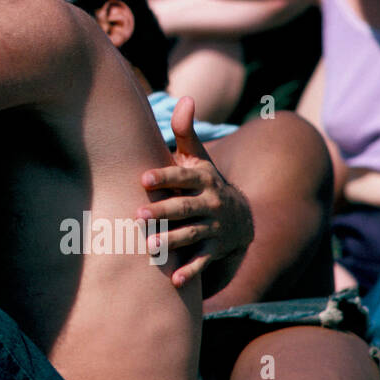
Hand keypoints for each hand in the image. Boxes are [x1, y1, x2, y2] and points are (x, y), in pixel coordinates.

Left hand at [137, 97, 253, 292]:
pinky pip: (205, 261)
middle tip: (138, 216)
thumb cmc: (204, 180)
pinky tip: (175, 282)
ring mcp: (215, 227)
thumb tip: (186, 97)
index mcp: (203, 178)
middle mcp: (211, 202)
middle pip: (185, 208)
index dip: (164, 177)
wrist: (240, 215)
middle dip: (163, 212)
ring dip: (172, 241)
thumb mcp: (198, 156)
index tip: (143, 179)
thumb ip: (185, 130)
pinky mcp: (217, 249)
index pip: (183, 176)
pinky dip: (192, 271)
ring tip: (149, 247)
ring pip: (193, 235)